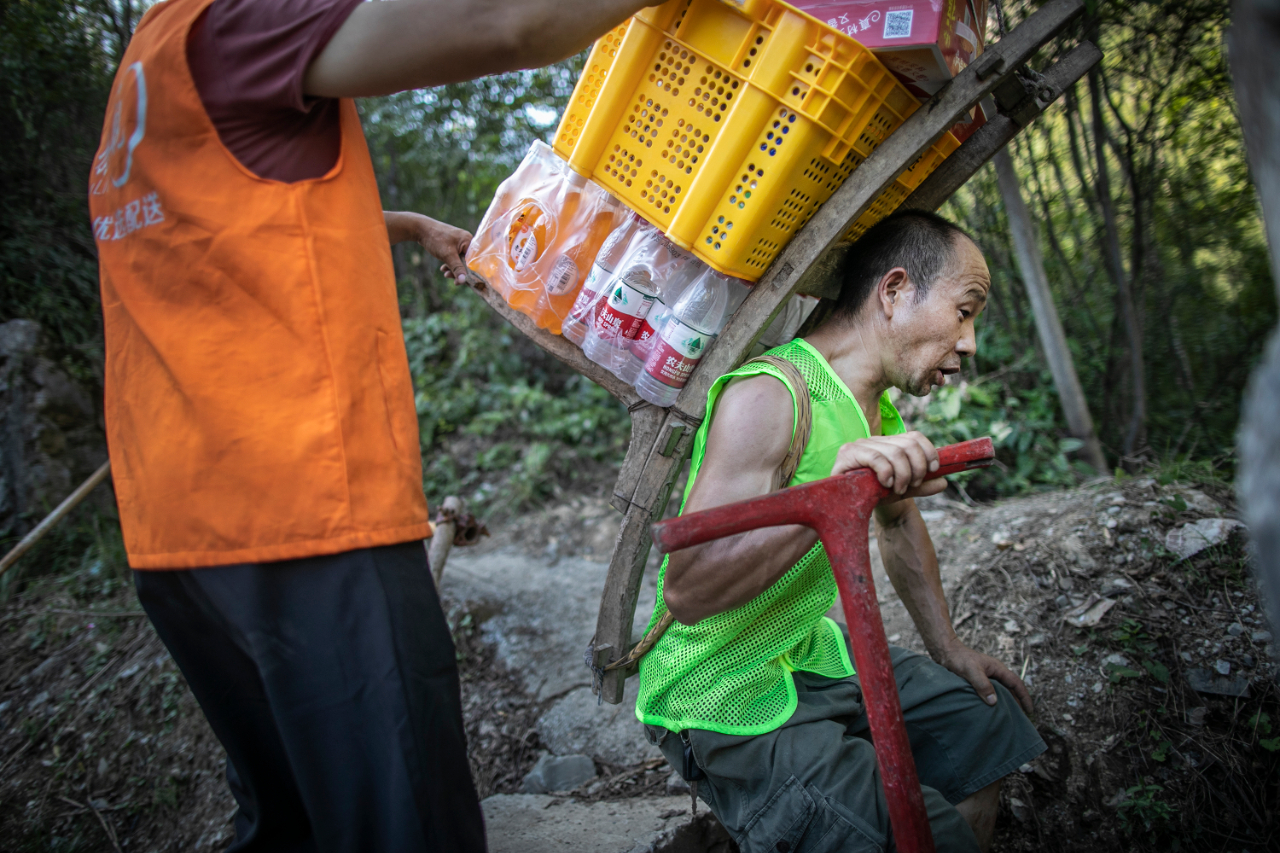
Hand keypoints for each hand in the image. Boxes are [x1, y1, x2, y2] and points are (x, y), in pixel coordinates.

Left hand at [384, 211, 472, 285]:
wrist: (421, 229)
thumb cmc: (436, 239)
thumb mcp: (447, 256)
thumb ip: (457, 268)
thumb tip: (463, 281)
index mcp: (469, 241)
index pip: (474, 260)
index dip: (470, 272)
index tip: (464, 282)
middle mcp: (466, 241)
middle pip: (467, 261)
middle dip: (459, 271)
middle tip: (453, 280)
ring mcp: (459, 242)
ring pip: (460, 260)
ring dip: (453, 268)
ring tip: (445, 273)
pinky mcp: (452, 244)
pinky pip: (454, 257)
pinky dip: (449, 263)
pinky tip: (443, 268)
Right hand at [830, 432, 945, 499]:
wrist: (850, 506)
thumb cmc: (875, 495)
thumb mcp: (903, 489)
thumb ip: (922, 485)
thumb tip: (944, 482)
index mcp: (889, 444)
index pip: (914, 436)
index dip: (928, 451)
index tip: (933, 470)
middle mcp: (875, 440)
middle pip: (908, 444)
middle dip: (917, 467)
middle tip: (912, 485)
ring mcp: (860, 445)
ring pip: (895, 452)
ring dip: (903, 474)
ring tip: (898, 489)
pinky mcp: (848, 453)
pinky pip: (876, 457)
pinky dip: (887, 472)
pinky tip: (886, 484)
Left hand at [939, 640, 1033, 714]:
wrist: (944, 652)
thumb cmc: (958, 659)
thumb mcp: (971, 671)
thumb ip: (982, 684)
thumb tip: (994, 701)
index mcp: (997, 669)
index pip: (1016, 684)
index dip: (1024, 697)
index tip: (1030, 711)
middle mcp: (994, 674)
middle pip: (1010, 690)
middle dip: (1017, 703)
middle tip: (1021, 719)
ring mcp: (986, 678)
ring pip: (1000, 693)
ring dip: (1005, 704)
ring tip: (1007, 719)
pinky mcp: (977, 682)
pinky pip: (989, 694)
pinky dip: (992, 703)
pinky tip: (990, 712)